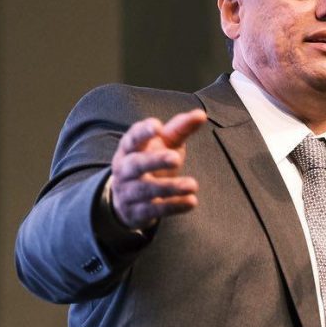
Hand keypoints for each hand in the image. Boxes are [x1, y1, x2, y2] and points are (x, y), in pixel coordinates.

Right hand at [110, 109, 207, 229]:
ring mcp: (128, 191)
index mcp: (130, 148)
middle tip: (176, 158)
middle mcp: (124, 169)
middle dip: (155, 161)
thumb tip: (201, 114)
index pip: (133, 138)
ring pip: (145, 190)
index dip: (143, 132)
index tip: (158, 126)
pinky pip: (153, 210)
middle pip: (136, 164)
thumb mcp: (164, 144)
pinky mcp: (136, 212)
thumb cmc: (150, 161)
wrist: (126, 199)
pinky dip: (172, 206)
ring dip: (169, 188)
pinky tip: (191, 202)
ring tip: (193, 185)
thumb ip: (180, 129)